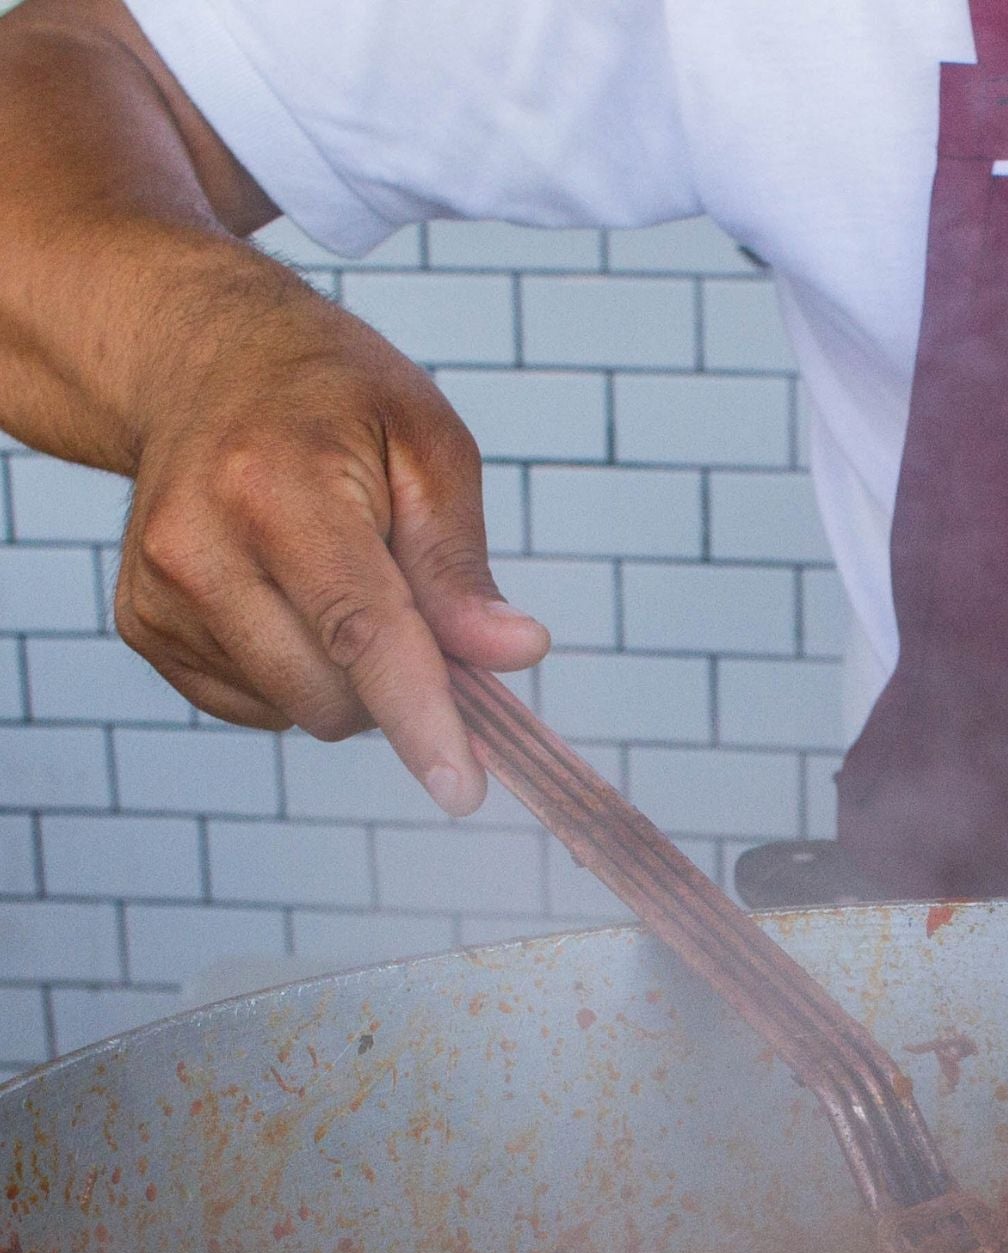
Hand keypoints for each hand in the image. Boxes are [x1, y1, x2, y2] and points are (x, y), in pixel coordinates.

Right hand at [115, 273, 547, 814]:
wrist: (196, 358)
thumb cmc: (332, 400)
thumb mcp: (426, 446)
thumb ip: (461, 564)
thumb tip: (515, 653)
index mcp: (277, 489)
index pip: (361, 632)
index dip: (420, 718)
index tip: (462, 791)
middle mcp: (198, 546)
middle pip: (334, 696)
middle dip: (400, 684)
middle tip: (414, 606)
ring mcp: (159, 593)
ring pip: (300, 712)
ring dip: (349, 678)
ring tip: (338, 578)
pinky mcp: (144, 627)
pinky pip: (259, 707)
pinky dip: (299, 673)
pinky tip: (289, 596)